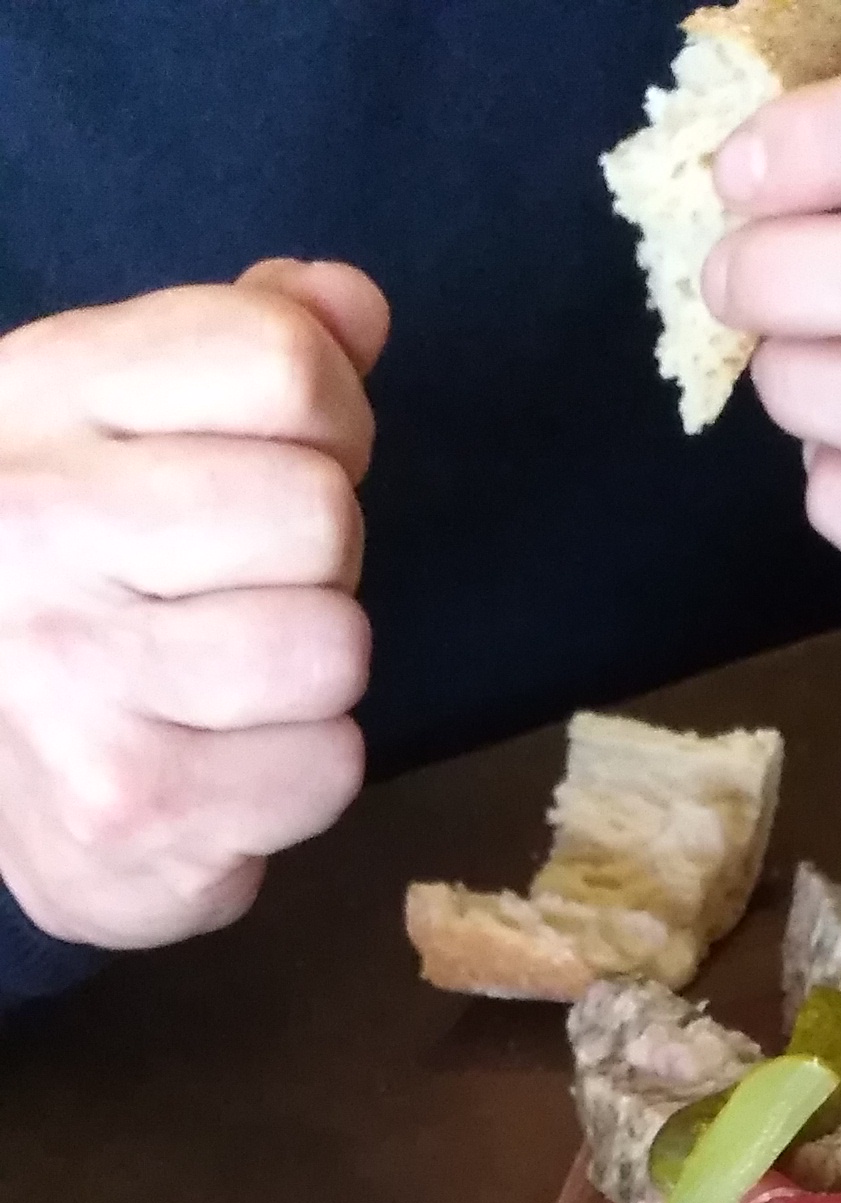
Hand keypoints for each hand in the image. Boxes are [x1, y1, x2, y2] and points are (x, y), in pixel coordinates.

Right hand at [0, 258, 388, 949]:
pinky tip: (222, 762)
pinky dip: (298, 773)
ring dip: (311, 673)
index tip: (286, 456)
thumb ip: (239, 343)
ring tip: (228, 680)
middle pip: (320, 512)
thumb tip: (352, 307)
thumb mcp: (114, 420)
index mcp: (41, 400)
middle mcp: (37, 527)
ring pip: (333, 647)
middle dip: (317, 558)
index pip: (279, 362)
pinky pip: (329, 765)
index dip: (330, 415)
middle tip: (245, 589)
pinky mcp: (135, 806)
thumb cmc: (70, 574)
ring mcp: (78, 677)